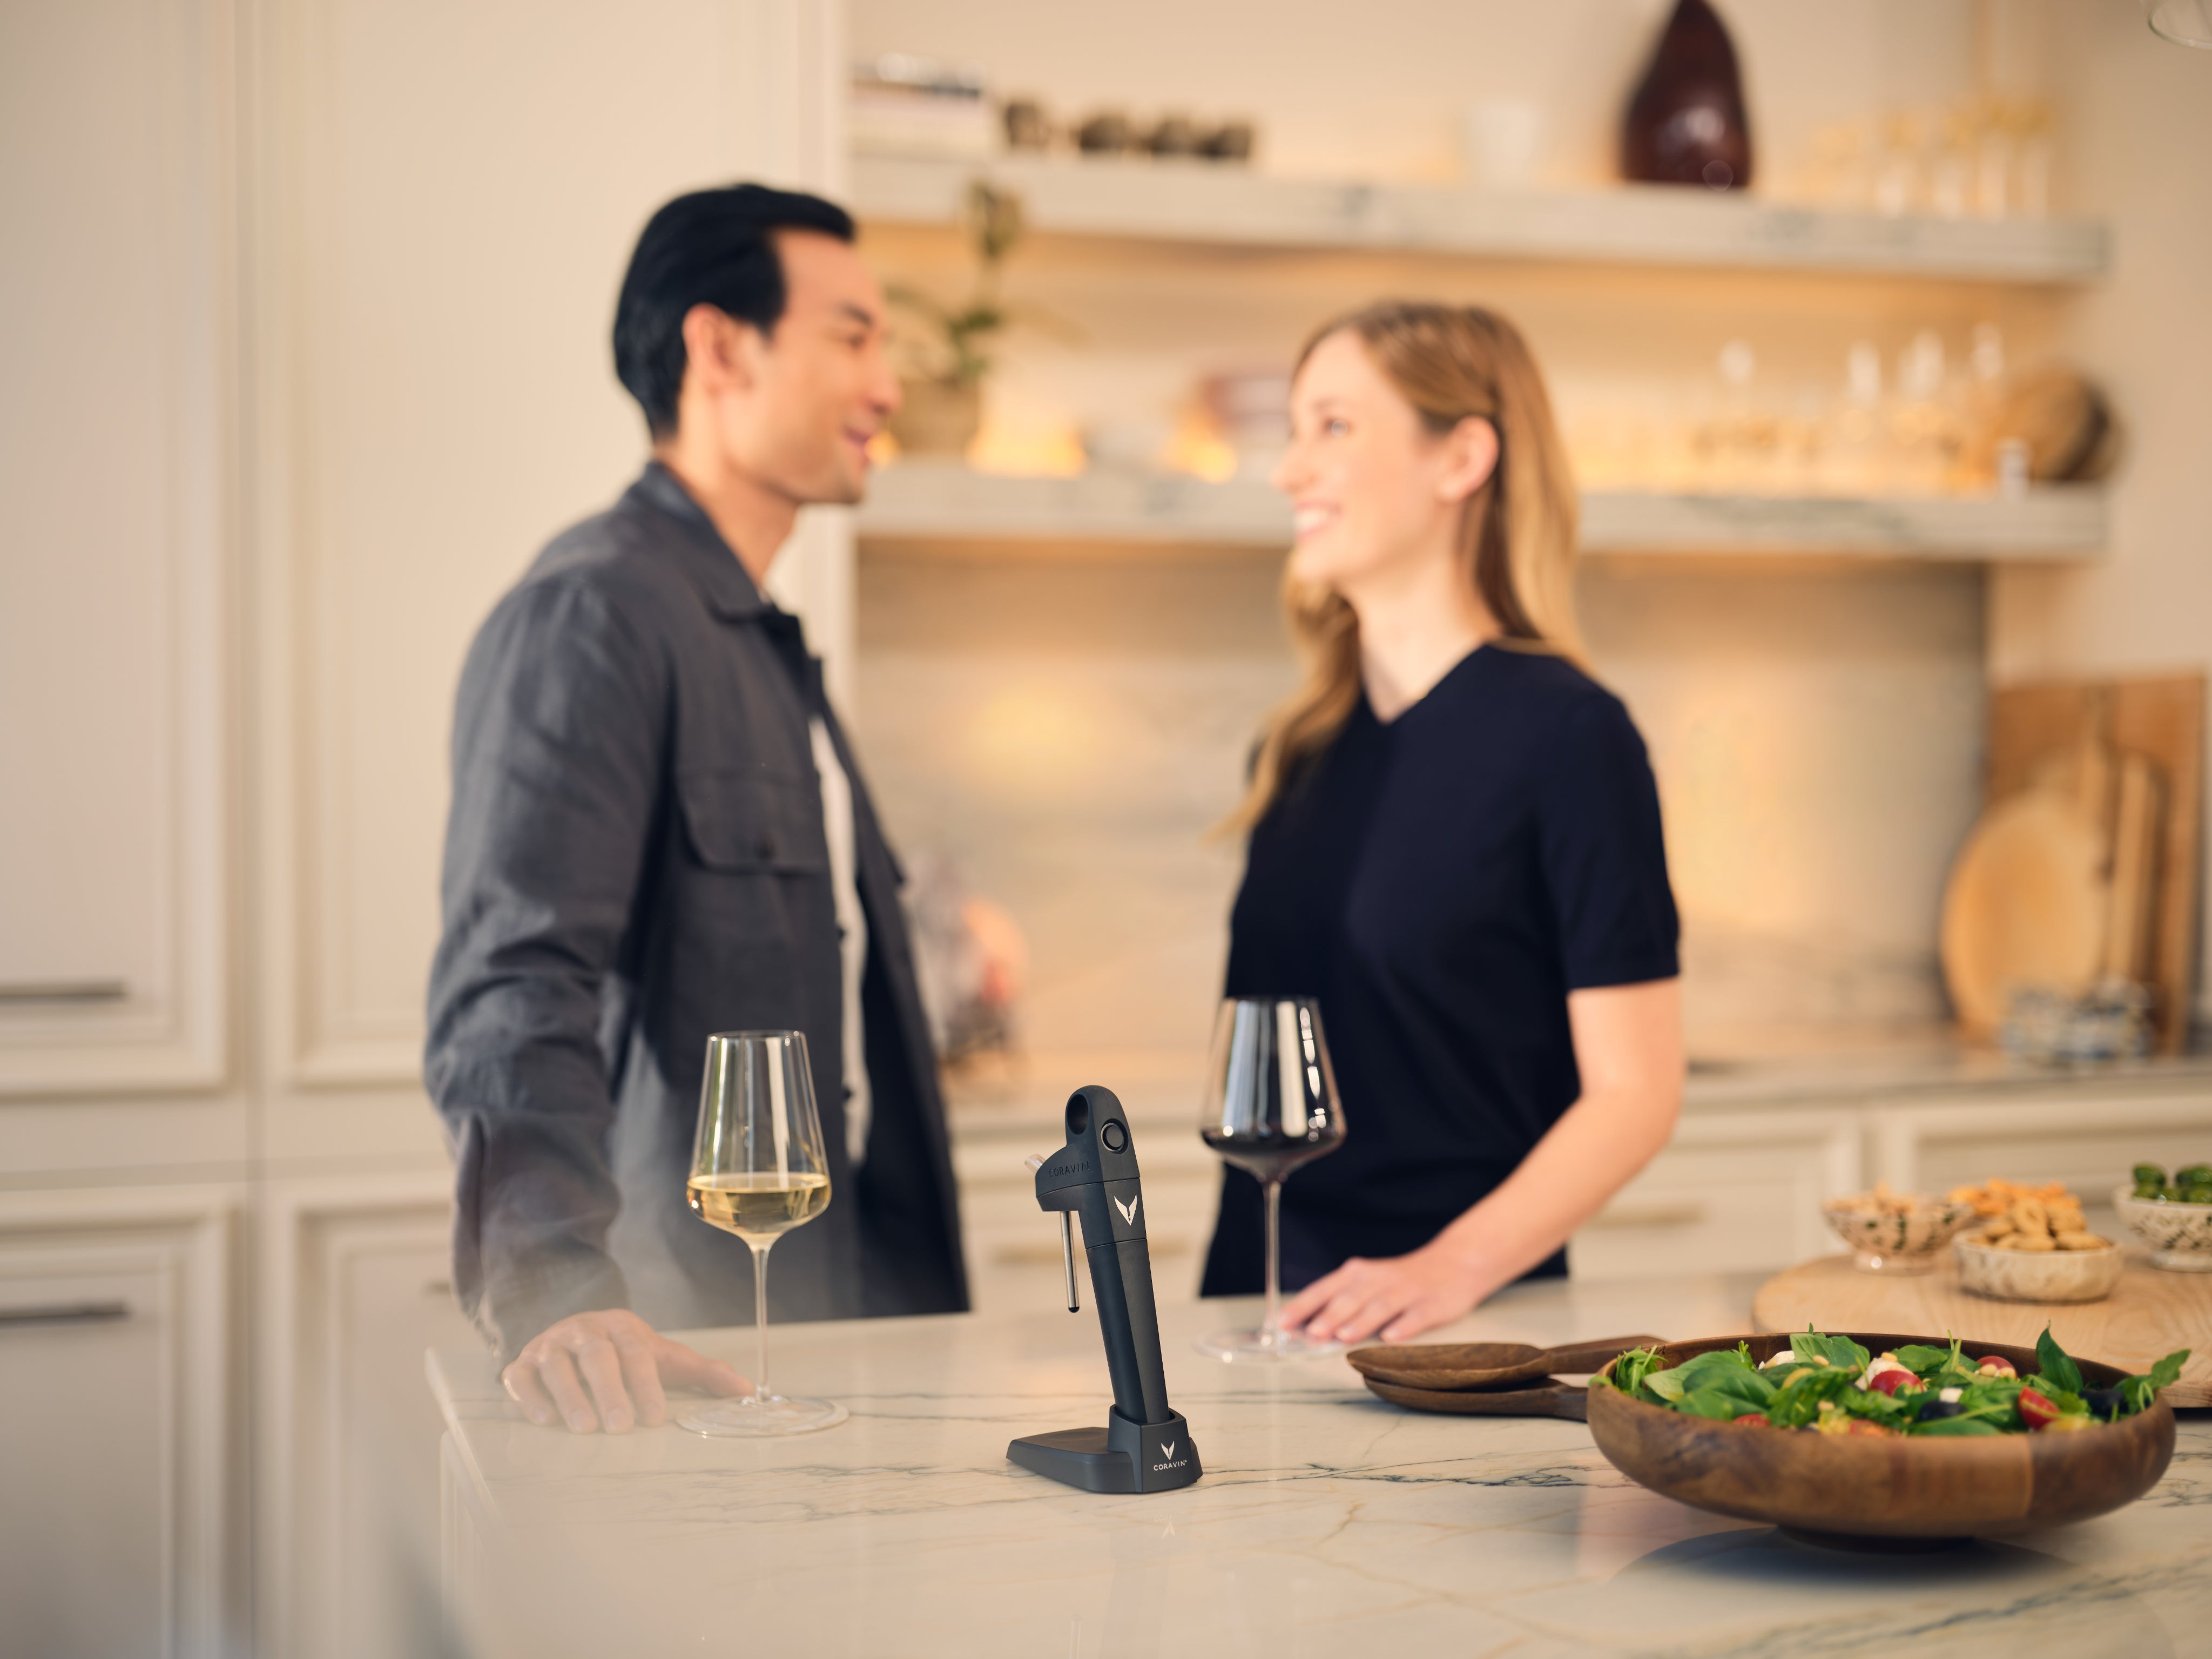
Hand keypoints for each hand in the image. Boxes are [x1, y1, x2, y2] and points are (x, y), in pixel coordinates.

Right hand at [502, 1309, 747, 1433]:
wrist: (571, 1335)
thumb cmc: (625, 1354)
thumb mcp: (663, 1358)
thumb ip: (702, 1373)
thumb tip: (747, 1390)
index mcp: (622, 1327)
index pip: (636, 1353)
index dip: (645, 1384)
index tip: (655, 1419)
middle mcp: (584, 1331)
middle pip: (597, 1356)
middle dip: (609, 1391)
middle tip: (620, 1427)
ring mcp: (550, 1346)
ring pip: (557, 1365)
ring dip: (569, 1396)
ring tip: (583, 1429)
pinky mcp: (522, 1363)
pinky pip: (522, 1377)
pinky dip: (530, 1397)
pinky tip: (543, 1420)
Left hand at [1278, 1243, 1489, 1345]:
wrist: (1454, 1263)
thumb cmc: (1400, 1280)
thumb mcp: (1368, 1282)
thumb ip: (1340, 1302)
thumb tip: (1305, 1329)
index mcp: (1358, 1274)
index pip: (1325, 1288)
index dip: (1304, 1305)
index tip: (1284, 1323)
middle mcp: (1379, 1279)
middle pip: (1351, 1297)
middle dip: (1330, 1316)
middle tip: (1312, 1334)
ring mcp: (1406, 1291)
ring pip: (1381, 1306)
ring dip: (1361, 1321)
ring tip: (1344, 1336)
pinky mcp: (1431, 1304)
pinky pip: (1416, 1316)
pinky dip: (1404, 1326)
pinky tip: (1392, 1338)